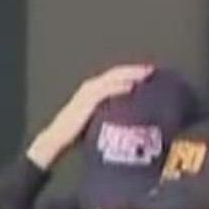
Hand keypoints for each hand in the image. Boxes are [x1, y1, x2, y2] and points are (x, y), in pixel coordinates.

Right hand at [26, 64, 156, 169]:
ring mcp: (88, 93)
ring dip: (130, 75)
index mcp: (92, 89)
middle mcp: (90, 87)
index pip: (114, 76)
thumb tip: (127, 116)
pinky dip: (119, 87)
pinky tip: (131, 87)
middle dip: (134, 70)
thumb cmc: (76, 132)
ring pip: (112, 79)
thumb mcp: (95, 118)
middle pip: (116, 73)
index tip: (147, 72)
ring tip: (145, 75)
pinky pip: (105, 91)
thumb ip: (108, 112)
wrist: (56, 139)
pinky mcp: (86, 102)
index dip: (131, 72)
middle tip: (151, 70)